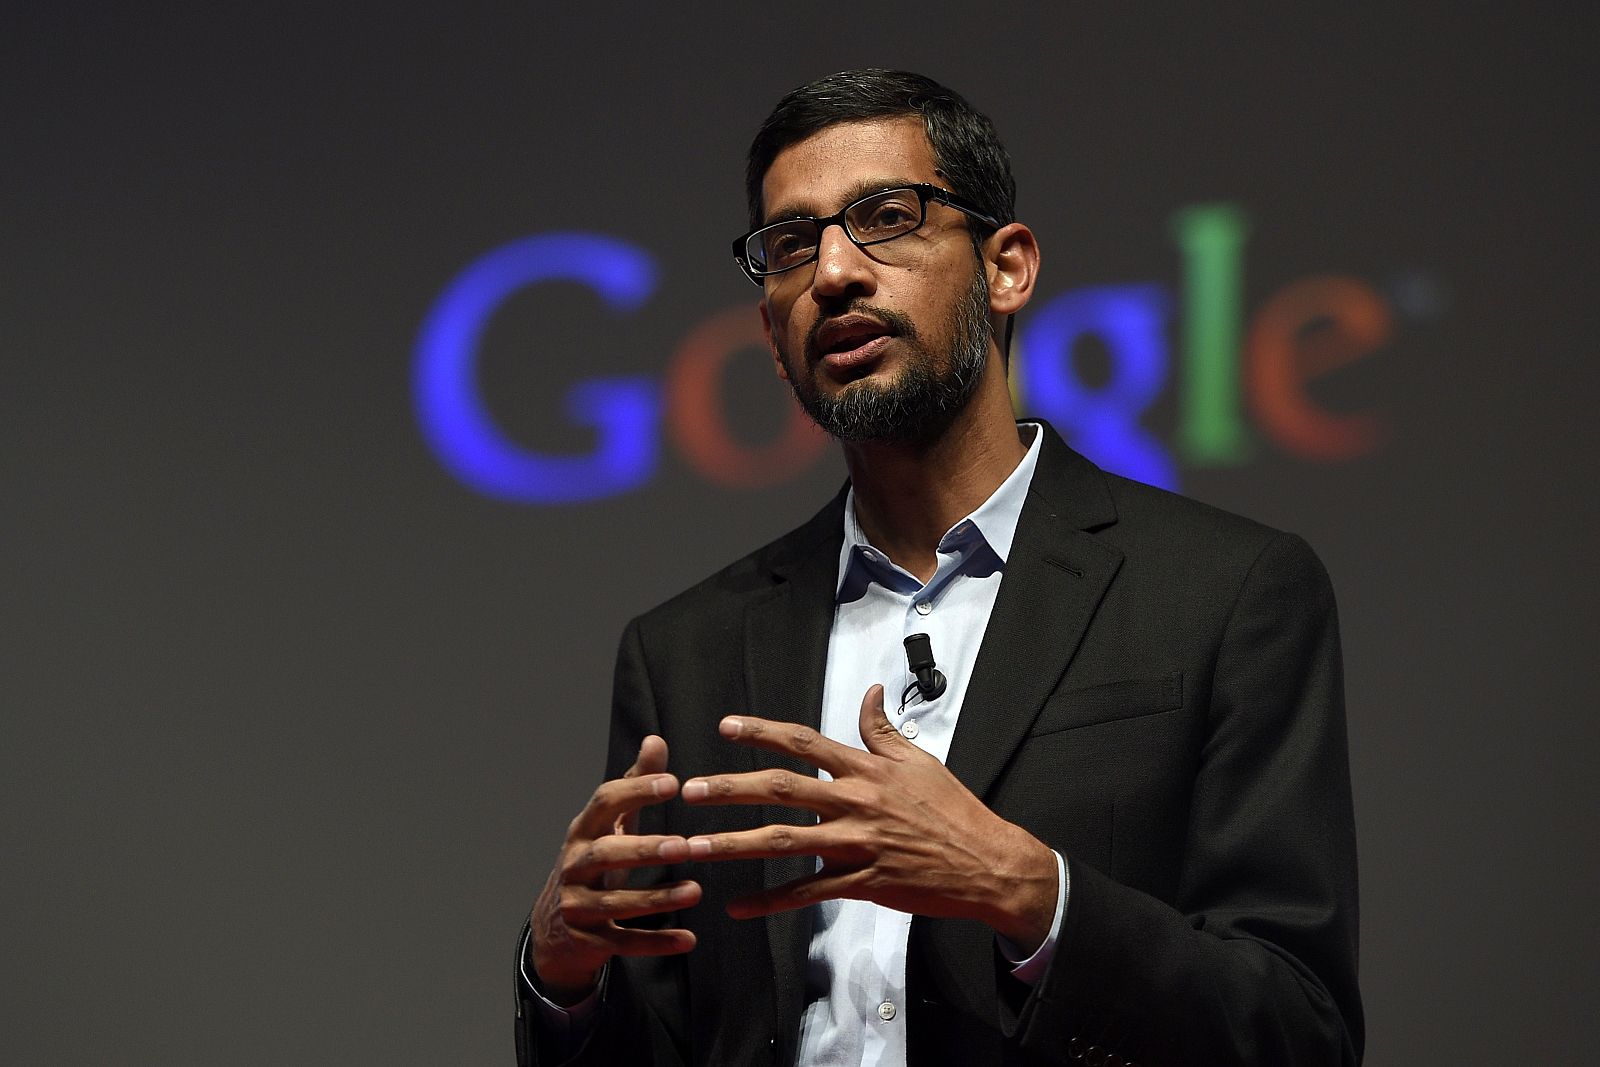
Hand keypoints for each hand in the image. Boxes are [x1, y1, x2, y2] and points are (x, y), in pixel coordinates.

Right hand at [528, 735, 699, 1002]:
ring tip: (695, 891)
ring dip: (657, 899)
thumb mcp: (610, 825)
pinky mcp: (589, 941)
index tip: (673, 783)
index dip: (636, 791)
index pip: (603, 803)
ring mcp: (577, 906)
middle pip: (605, 855)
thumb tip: (656, 741)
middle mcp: (574, 867)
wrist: (554, 929)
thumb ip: (634, 786)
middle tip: (684, 845)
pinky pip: (623, 943)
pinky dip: (655, 942)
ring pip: (615, 904)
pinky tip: (688, 939)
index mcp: (582, 832)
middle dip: (644, 850)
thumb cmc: (594, 863)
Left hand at [679, 685, 1056, 952]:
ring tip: (694, 845)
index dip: (762, 733)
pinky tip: (737, 906)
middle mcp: (854, 803)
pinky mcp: (860, 884)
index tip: (726, 727)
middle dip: (730, 789)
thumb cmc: (953, 810)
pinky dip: (769, 901)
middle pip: (781, 789)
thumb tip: (868, 691)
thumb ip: (883, 729)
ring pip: (783, 842)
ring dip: (733, 844)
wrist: (986, 862)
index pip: (804, 743)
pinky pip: (806, 894)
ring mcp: (855, 845)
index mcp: (866, 769)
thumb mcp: (920, 760)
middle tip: (690, 790)